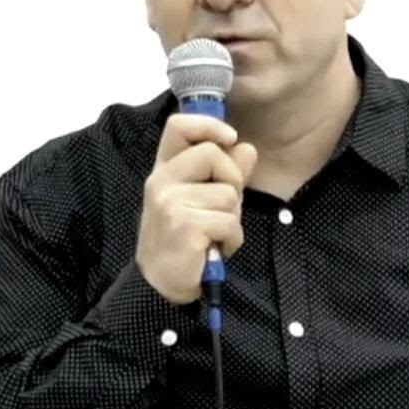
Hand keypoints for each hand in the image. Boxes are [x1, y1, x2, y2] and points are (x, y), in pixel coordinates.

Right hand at [136, 113, 257, 304]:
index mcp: (164, 170)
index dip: (208, 124)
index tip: (229, 138)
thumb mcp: (202, 200)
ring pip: (227, 193)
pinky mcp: (184, 226)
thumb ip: (225, 173)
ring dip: (232, 217)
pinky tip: (216, 249)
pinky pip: (229, 221)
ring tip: (215, 233)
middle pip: (213, 154)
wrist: (160, 283)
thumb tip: (248, 148)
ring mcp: (170, 203)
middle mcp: (162, 181)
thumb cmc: (182, 240)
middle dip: (232, 180)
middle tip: (223, 206)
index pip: (179, 126)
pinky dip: (232, 239)